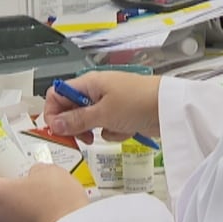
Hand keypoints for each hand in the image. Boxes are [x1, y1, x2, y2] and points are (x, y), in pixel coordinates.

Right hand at [44, 71, 161, 143]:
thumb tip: (54, 124)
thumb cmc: (138, 101)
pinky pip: (107, 128)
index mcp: (89, 83)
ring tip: (110, 129)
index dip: (53, 112)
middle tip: (83, 137)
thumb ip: (76, 120)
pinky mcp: (121, 116)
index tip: (57, 130)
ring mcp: (109, 104)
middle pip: (72, 110)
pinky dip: (114, 132)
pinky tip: (126, 130)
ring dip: (97, 130)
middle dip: (76, 126)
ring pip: (89, 122)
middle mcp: (96, 92)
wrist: (169, 108)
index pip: (58, 94)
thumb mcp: (103, 113)